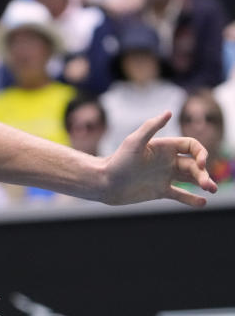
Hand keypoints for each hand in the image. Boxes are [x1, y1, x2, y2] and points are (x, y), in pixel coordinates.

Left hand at [102, 112, 217, 206]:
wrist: (104, 183)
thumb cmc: (117, 161)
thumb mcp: (134, 142)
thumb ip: (151, 127)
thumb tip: (168, 112)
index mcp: (164, 147)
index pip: (191, 146)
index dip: (201, 153)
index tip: (201, 163)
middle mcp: (167, 161)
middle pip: (194, 164)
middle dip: (203, 173)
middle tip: (207, 185)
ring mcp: (165, 176)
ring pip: (191, 178)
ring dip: (203, 183)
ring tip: (211, 190)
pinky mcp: (160, 191)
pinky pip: (180, 194)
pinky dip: (192, 199)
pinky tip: (202, 203)